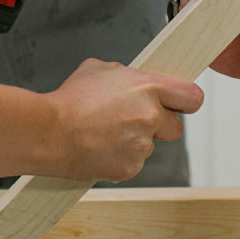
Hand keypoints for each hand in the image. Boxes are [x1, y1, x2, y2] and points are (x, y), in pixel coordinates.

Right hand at [46, 59, 204, 181]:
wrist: (47, 133)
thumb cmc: (69, 101)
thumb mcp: (100, 70)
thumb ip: (127, 76)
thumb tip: (136, 81)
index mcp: (147, 88)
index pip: (192, 97)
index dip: (186, 101)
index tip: (180, 103)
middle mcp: (149, 117)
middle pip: (176, 128)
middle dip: (159, 125)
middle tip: (134, 120)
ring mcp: (140, 145)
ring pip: (150, 146)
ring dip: (135, 141)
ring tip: (106, 133)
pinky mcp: (129, 168)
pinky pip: (133, 162)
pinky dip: (121, 158)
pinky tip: (101, 147)